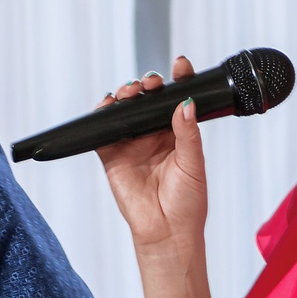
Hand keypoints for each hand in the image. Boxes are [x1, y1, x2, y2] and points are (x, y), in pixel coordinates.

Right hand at [95, 56, 208, 252]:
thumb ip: (188, 133)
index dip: (178, 80)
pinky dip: (102, 114)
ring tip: (130, 91)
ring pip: (125, 110)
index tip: (181, 66)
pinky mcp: (112, 155)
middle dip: (148, 84)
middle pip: (147, 100)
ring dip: (126, 94)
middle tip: (151, 83)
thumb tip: (185, 103)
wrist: (167, 231)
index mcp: (178, 134)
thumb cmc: (188, 202)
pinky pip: (103, 130)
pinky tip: (108, 105)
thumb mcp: (193, 164)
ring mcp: (132, 144)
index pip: (177, 100)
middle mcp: (154, 135)